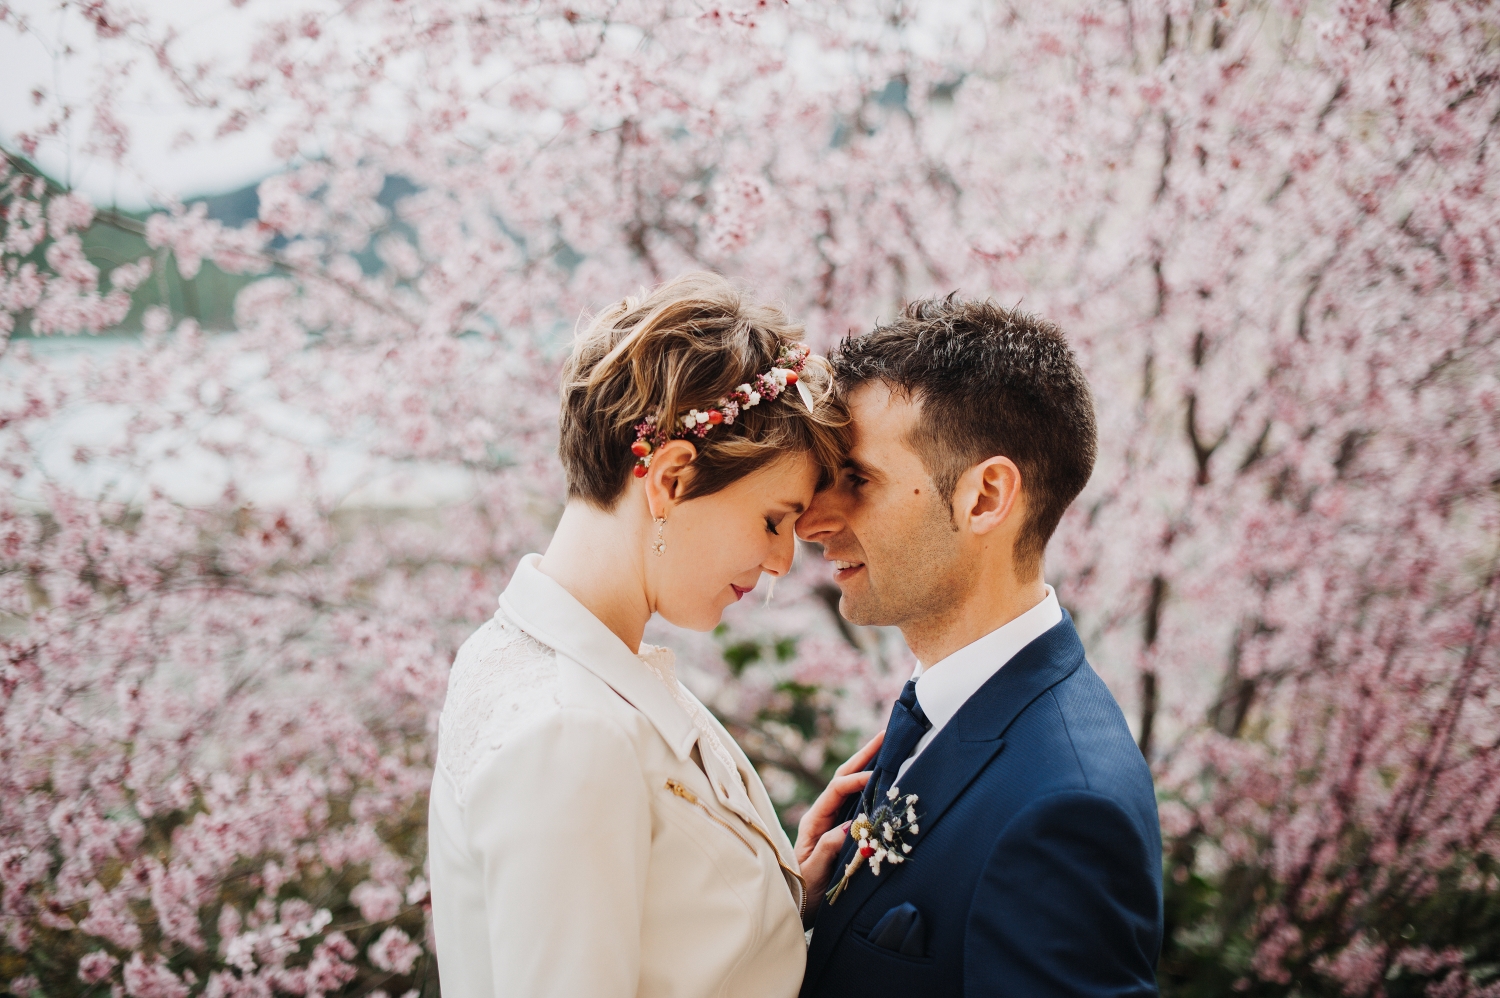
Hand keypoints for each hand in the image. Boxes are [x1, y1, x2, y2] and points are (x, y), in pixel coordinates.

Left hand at [795, 730, 882, 922]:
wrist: (795, 907)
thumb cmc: (801, 892)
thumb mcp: (813, 873)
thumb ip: (827, 849)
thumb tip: (849, 827)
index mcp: (813, 821)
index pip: (835, 790)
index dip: (856, 779)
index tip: (877, 775)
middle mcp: (821, 815)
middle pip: (842, 778)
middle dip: (863, 756)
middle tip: (884, 735)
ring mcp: (830, 821)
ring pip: (849, 787)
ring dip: (867, 766)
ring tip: (886, 748)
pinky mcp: (839, 831)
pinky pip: (855, 803)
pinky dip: (869, 787)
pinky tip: (883, 779)